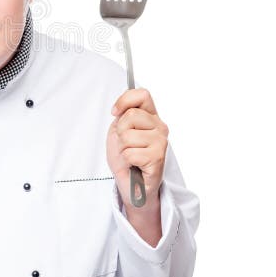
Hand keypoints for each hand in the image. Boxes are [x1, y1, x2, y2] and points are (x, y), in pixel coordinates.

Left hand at [105, 88, 168, 209]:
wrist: (130, 182)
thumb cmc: (126, 155)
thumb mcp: (119, 130)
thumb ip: (123, 115)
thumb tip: (120, 108)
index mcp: (151, 117)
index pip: (142, 94)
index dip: (124, 100)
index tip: (115, 112)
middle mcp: (160, 127)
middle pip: (131, 115)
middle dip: (120, 131)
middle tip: (125, 144)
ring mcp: (160, 143)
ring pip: (128, 136)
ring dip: (123, 149)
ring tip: (130, 155)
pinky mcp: (157, 159)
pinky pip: (130, 153)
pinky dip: (126, 161)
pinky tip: (134, 165)